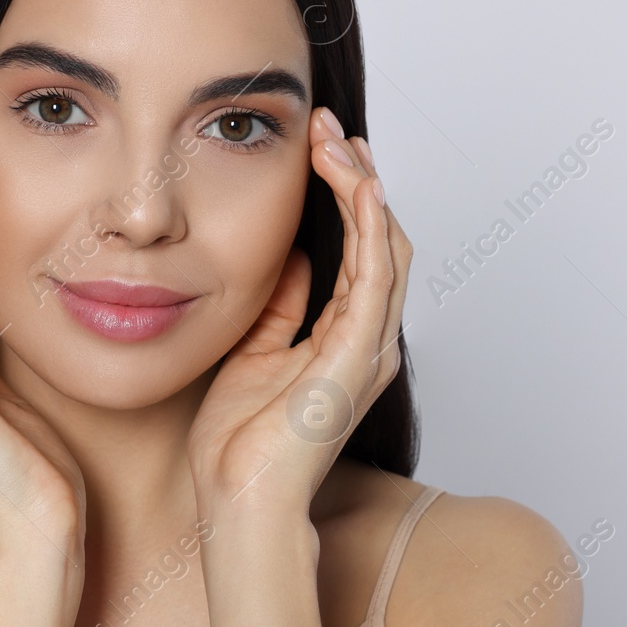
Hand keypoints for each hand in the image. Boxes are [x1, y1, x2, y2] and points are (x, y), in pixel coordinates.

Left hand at [186, 108, 412, 514]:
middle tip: (329, 126)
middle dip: (359, 175)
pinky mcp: (358, 356)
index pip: (360, 247)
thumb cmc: (241, 443)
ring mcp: (369, 347)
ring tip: (335, 141)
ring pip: (388, 245)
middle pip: (383, 237)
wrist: (238, 500)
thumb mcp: (256, 349)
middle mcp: (368, 338)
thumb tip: (291, 253)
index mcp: (345, 337)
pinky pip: (377, 276)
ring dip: (365, 186)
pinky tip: (355, 184)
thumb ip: (281, 304)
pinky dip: (371, 224)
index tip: (318, 145)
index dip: (346, 193)